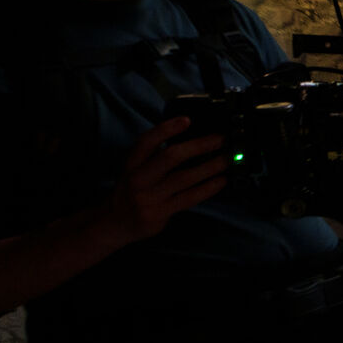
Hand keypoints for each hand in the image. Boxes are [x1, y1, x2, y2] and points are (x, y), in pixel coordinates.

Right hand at [101, 118, 228, 245]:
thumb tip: (191, 138)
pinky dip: (208, 188)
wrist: (115, 222)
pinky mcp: (160, 213)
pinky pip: (189, 198)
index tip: (186, 120)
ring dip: (210, 167)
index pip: (146, 142)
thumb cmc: (132, 189)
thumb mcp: (135, 169)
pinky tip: (221, 181)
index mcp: (131, 163)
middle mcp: (138, 179)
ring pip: (184, 178)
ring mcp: (149, 197)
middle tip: (220, 139)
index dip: (166, 129)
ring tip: (227, 159)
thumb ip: (155, 155)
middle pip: (170, 157)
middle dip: (198, 146)